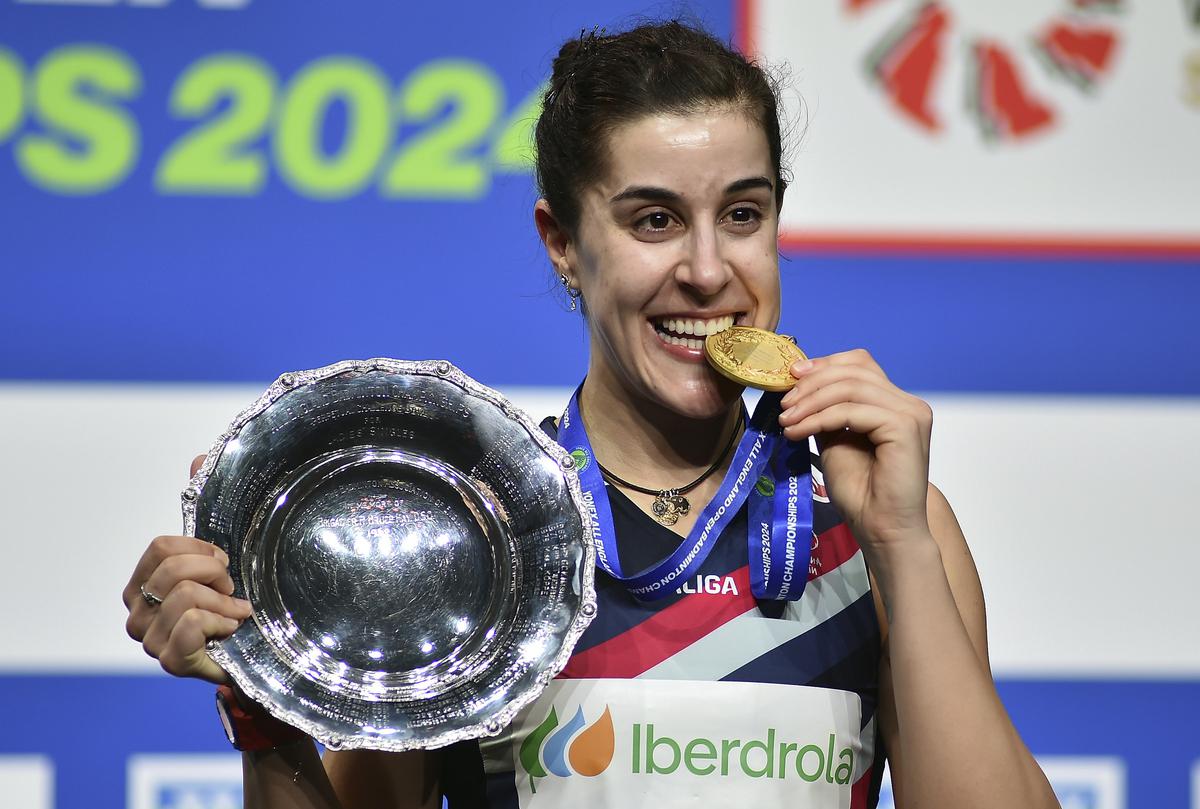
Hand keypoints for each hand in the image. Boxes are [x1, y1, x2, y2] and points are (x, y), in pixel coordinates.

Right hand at [122, 454, 252, 683]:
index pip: (162, 546)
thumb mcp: (221, 555)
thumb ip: (204, 507)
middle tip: (231, 591)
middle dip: (216, 573)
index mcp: (142, 583)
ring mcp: (150, 640)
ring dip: (224, 603)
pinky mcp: (169, 661)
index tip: (223, 562)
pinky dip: (224, 622)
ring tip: (235, 614)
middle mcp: (138, 612)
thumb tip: (198, 458)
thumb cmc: (233, 605)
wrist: (258, 655)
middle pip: (174, 568)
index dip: (200, 549)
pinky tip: (233, 630)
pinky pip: (194, 624)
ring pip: (187, 595)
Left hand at [778, 349, 932, 552]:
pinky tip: (798, 432)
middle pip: (853, 370)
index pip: (859, 363)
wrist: (881, 529)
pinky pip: (852, 411)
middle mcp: (908, 403)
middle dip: (811, 383)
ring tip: (786, 420)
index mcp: (895, 403)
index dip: (823, 365)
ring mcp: (910, 413)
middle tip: (783, 404)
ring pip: (850, 387)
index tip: (791, 377)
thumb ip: (827, 412)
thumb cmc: (862, 493)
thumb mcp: (836, 441)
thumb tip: (799, 388)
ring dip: (810, 401)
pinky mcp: (904, 427)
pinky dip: (819, 418)